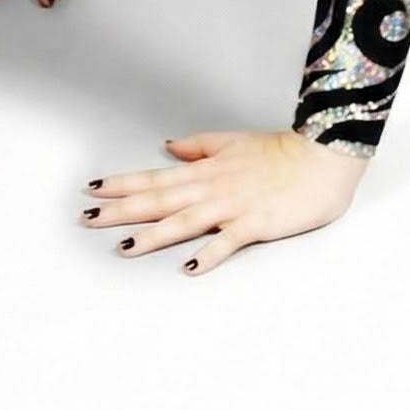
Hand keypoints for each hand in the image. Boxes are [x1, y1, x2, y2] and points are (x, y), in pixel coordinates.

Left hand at [80, 126, 372, 274]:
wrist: (322, 157)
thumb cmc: (281, 151)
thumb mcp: (232, 141)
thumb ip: (199, 146)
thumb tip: (168, 145)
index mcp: (204, 170)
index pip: (154, 177)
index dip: (122, 184)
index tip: (92, 189)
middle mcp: (211, 187)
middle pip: (158, 200)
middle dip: (121, 210)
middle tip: (87, 218)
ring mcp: (232, 206)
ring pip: (183, 221)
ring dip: (152, 234)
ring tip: (123, 246)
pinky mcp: (255, 224)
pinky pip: (228, 242)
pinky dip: (208, 254)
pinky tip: (188, 267)